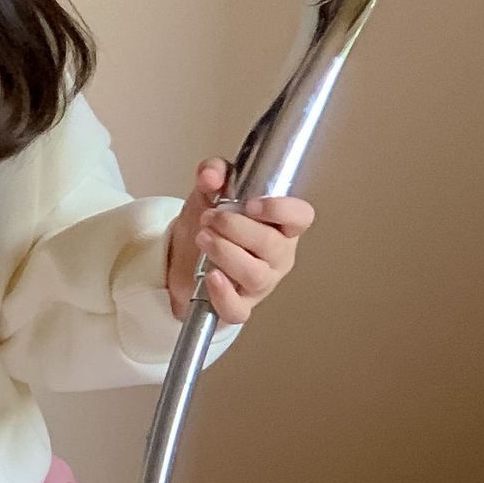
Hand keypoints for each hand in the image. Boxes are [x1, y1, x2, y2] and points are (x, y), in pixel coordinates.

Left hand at [166, 159, 315, 323]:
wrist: (183, 255)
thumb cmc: (210, 223)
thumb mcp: (211, 190)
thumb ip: (214, 173)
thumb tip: (210, 175)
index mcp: (279, 225)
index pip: (300, 217)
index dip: (282, 210)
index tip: (253, 204)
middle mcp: (277, 254)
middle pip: (272, 245)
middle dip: (236, 228)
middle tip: (210, 217)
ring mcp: (260, 282)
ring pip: (255, 275)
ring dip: (225, 253)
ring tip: (203, 237)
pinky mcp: (239, 304)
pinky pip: (238, 309)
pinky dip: (223, 294)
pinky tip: (211, 276)